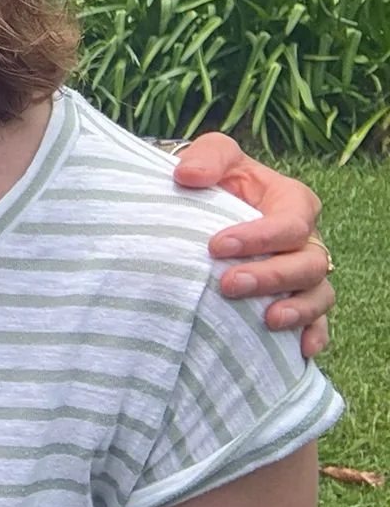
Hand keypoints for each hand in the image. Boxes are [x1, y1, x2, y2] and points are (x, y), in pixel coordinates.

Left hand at [170, 133, 331, 357]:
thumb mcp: (213, 156)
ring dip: (298, 310)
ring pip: (320, 295)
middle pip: (309, 263)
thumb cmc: (213, 179)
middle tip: (227, 284)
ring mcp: (304, 273)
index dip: (259, 237)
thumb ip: (206, 156)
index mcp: (292, 202)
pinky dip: (313, 336)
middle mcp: (306, 240)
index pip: (290, 223)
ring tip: (268, 320)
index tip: (215, 246)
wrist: (202, 203)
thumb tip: (187, 175)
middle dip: (271, 276)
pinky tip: (300, 350)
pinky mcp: (296, 299)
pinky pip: (318, 323)